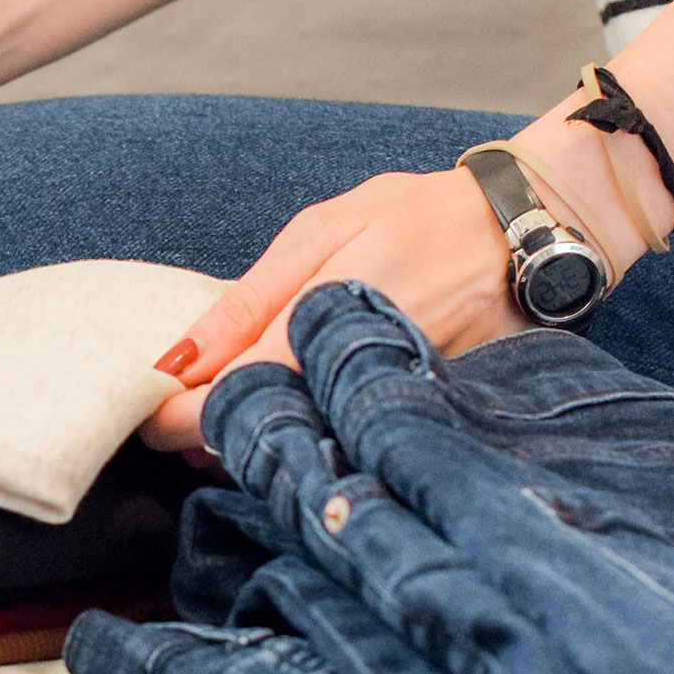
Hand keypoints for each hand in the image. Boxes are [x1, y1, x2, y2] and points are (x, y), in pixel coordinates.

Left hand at [140, 169, 527, 451]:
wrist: (524, 234)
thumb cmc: (416, 219)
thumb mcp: (319, 233)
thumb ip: (245, 303)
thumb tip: (177, 360)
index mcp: (312, 333)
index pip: (218, 408)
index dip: (170, 420)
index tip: (148, 411)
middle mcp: (347, 385)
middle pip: (252, 446)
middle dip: (206, 436)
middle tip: (187, 408)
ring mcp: (379, 412)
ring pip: (295, 454)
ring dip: (255, 439)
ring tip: (240, 401)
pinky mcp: (407, 424)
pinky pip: (339, 446)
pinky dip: (306, 436)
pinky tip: (296, 409)